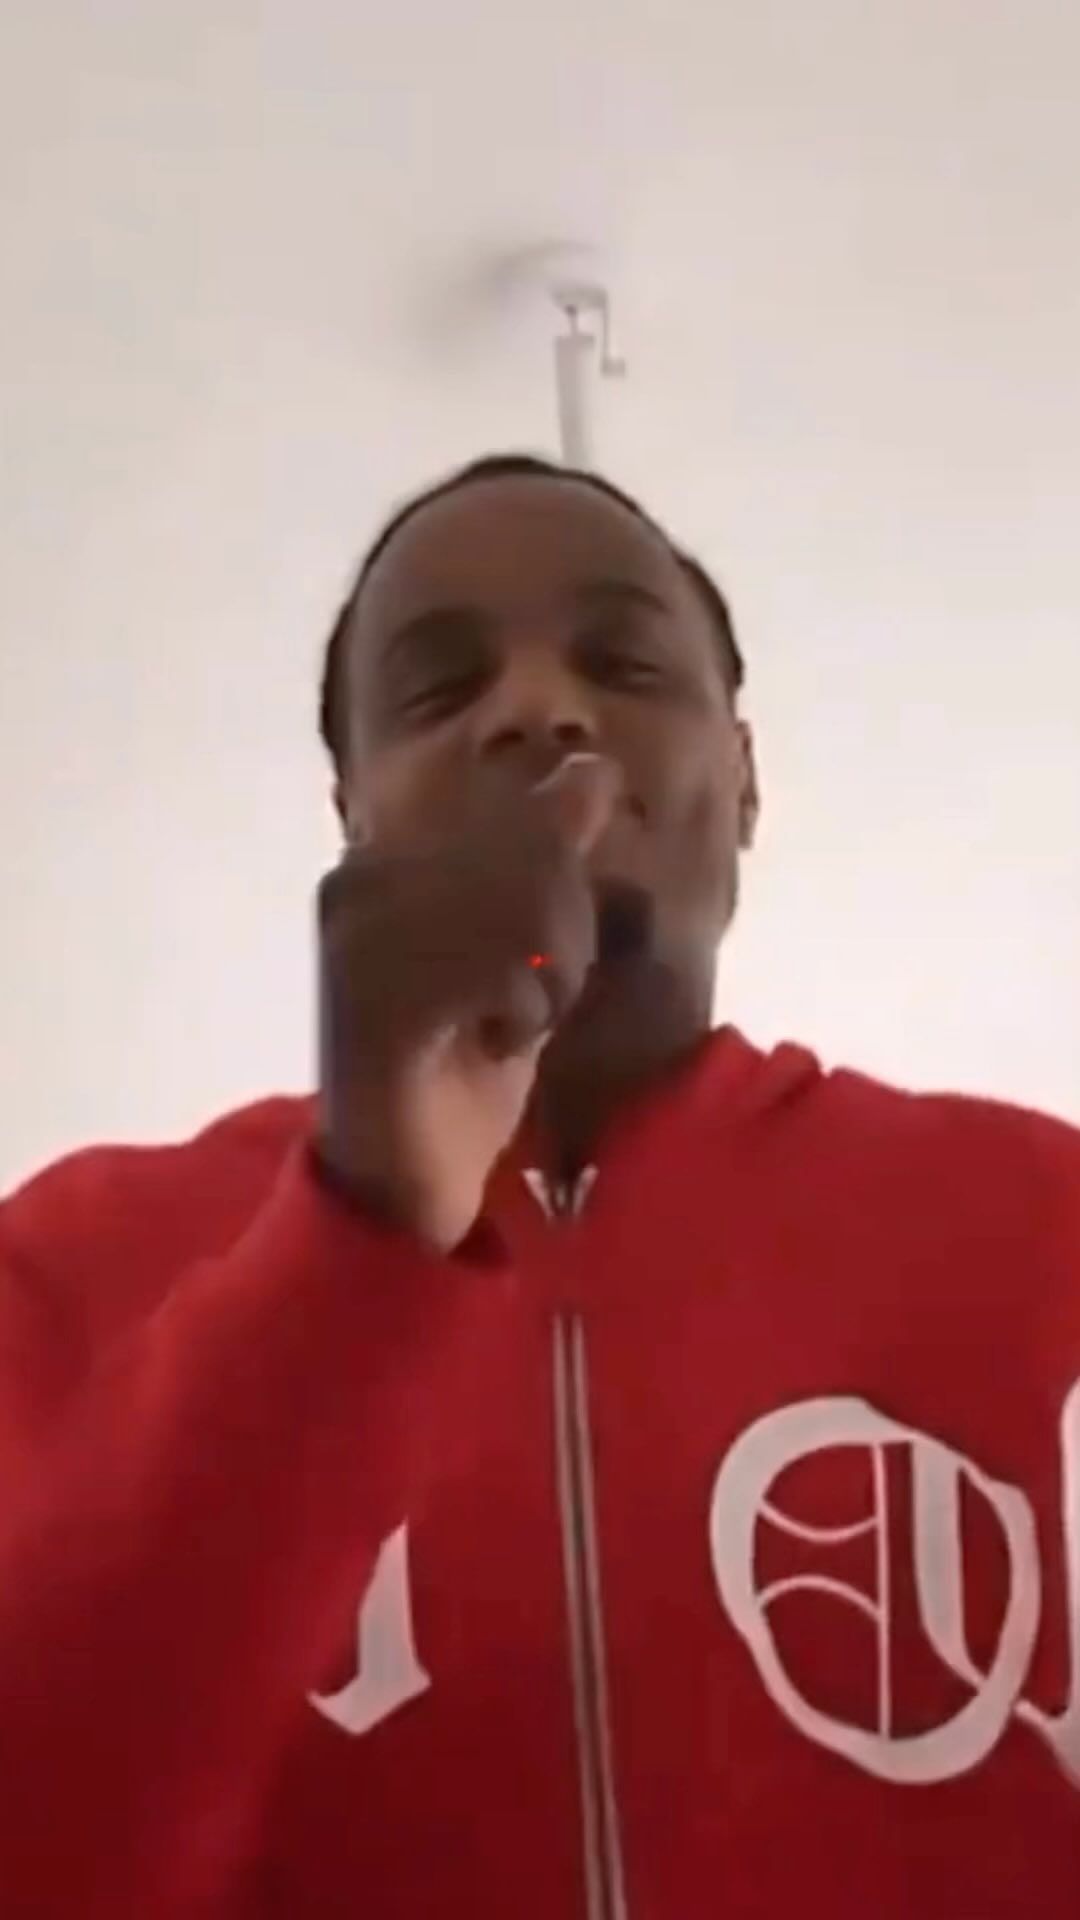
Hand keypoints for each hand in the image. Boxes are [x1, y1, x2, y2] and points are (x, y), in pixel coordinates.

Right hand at [315, 754, 618, 1251]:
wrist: (408, 1184)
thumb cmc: (464, 1064)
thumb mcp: (524, 945)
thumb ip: (548, 853)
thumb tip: (590, 769)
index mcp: (382, 853)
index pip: (524, 818)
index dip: (558, 894)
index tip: (529, 961)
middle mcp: (357, 879)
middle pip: (535, 858)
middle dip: (561, 942)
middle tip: (518, 1006)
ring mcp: (355, 939)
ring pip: (528, 911)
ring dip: (545, 986)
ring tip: (500, 1027)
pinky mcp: (371, 999)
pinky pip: (499, 969)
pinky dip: (520, 1016)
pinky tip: (483, 1046)